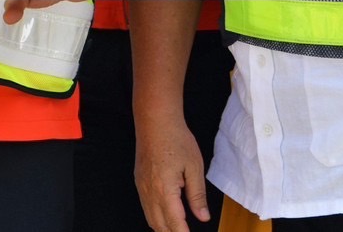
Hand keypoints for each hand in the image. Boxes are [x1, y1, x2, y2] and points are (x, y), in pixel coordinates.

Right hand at [135, 113, 209, 231]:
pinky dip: (155, 218)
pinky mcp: (139, 181)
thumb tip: (202, 217)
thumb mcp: (194, 167)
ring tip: (177, 231)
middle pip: (159, 225)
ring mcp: (142, 186)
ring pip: (150, 218)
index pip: (175, 223)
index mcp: (164, 189)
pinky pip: (146, 207)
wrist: (155, 121)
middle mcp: (149, 191)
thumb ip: (197, 195)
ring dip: (163, 229)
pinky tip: (165, 218)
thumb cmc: (176, 139)